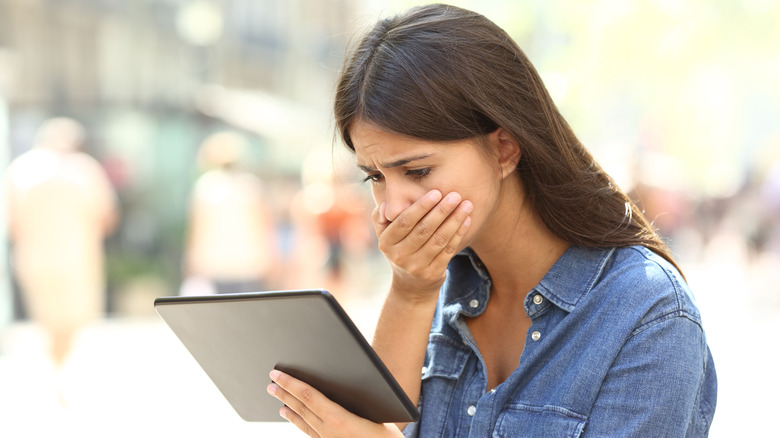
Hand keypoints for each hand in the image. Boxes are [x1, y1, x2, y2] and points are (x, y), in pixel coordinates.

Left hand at [267, 370, 403, 437]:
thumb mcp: (378, 415)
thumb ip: (359, 401)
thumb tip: (344, 385)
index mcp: (339, 420)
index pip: (308, 396)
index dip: (291, 383)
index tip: (278, 374)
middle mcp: (329, 432)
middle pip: (301, 408)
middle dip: (284, 393)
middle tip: (271, 383)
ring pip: (303, 422)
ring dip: (289, 409)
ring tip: (278, 401)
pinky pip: (310, 432)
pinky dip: (299, 422)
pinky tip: (295, 419)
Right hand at [373, 190, 471, 298]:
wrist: (410, 286)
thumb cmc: (399, 249)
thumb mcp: (384, 236)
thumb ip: (380, 218)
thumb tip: (386, 205)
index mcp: (386, 243)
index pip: (405, 222)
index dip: (421, 207)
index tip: (436, 192)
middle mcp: (400, 256)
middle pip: (424, 230)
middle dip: (441, 210)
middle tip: (455, 195)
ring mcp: (417, 267)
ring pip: (439, 240)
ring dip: (454, 220)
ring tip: (466, 205)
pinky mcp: (433, 273)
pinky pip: (448, 250)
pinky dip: (459, 234)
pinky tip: (467, 220)